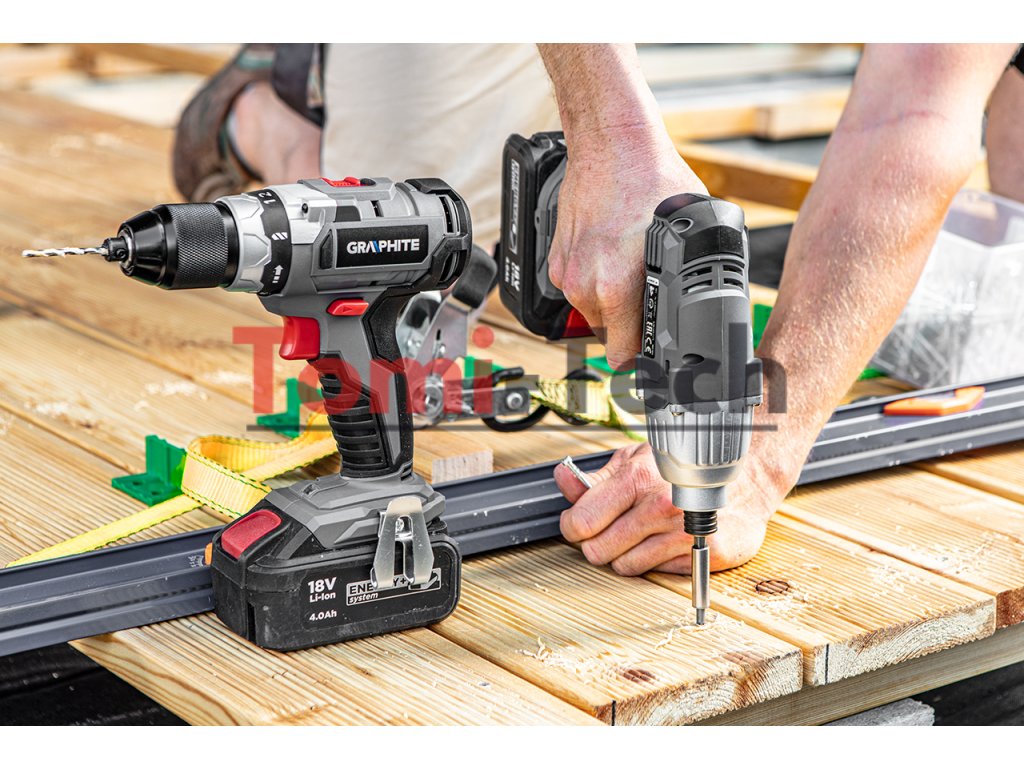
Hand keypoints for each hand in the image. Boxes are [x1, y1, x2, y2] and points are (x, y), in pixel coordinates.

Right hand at [546, 141, 706, 369]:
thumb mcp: (693, 234)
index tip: (657, 355)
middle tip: (655, 301)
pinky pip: (580, 287)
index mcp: (615, 288)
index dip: (645, 358)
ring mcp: (566, 273)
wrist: (612, 143)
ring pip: (594, 311)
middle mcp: (584, 285)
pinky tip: (615, 255)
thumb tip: (711, 308)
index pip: (623, 356)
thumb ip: (691, 279)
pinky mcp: (556, 259)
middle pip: (610, 335)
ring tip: (634, 271)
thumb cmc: (653, 180)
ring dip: (613, 302)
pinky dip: (596, 280)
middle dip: (632, 325)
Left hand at [553, 439, 794, 575]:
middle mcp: (659, 506)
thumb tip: (562, 478)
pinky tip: (667, 542)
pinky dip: (656, 562)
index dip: (574, 526)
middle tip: (613, 530)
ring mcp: (682, 532)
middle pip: (597, 550)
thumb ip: (597, 477)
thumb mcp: (638, 459)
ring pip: (624, 566)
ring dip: (627, 555)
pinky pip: (657, 573)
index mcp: (638, 478)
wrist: (746, 478)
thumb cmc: (687, 467)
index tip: (580, 524)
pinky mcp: (703, 554)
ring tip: (643, 535)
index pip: (580, 521)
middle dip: (599, 542)